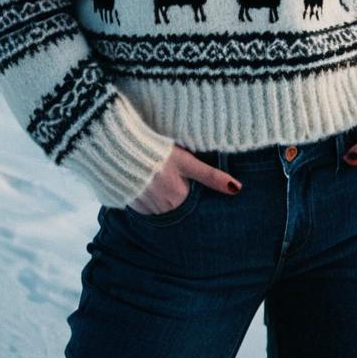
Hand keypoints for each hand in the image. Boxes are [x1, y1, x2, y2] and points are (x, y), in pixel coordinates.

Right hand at [127, 145, 242, 214]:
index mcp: (179, 197)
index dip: (194, 193)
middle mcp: (162, 208)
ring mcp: (145, 208)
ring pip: (161, 209)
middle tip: (176, 180)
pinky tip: (149, 185)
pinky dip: (149, 199)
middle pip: (178, 208)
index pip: (194, 203)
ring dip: (164, 199)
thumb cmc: (157, 150)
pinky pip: (145, 208)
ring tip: (162, 181)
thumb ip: (211, 176)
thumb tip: (237, 188)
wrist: (119, 148)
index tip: (191, 184)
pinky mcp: (131, 205)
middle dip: (179, 197)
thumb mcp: (187, 160)